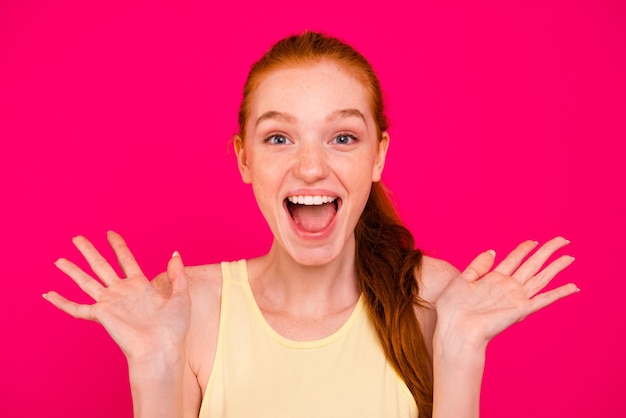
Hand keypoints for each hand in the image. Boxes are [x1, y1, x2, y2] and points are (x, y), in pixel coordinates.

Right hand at [44, 231, 190, 363]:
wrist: (161, 349)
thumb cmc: (173, 328)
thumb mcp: (181, 296)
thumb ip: (177, 274)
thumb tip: (175, 253)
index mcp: (140, 286)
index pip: (126, 260)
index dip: (118, 246)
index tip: (110, 233)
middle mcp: (122, 292)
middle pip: (101, 265)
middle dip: (89, 251)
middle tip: (77, 238)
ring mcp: (110, 303)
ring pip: (86, 282)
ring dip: (72, 270)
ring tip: (59, 260)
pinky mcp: (101, 315)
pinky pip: (77, 308)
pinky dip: (62, 302)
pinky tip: (48, 294)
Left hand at [434, 237, 577, 349]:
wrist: (455, 329)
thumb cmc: (453, 308)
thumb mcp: (462, 280)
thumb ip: (478, 265)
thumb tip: (493, 251)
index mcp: (493, 278)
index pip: (514, 259)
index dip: (524, 249)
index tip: (535, 240)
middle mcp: (507, 287)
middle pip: (532, 264)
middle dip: (547, 251)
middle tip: (563, 240)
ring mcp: (515, 297)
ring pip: (541, 278)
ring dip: (556, 267)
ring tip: (570, 257)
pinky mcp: (520, 309)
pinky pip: (543, 299)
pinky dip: (559, 293)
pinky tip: (572, 287)